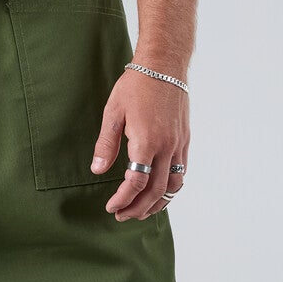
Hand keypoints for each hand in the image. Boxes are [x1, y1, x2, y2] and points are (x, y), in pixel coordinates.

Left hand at [91, 67, 188, 219]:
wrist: (165, 65)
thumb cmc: (136, 85)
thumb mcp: (113, 112)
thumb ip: (106, 145)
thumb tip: (97, 171)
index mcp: (147, 141)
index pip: (136, 182)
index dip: (122, 199)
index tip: (111, 207)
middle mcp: (167, 146)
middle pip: (156, 190)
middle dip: (138, 208)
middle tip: (122, 216)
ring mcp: (179, 144)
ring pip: (174, 186)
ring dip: (158, 203)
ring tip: (142, 211)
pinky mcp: (185, 140)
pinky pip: (182, 172)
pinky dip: (171, 188)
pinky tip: (159, 191)